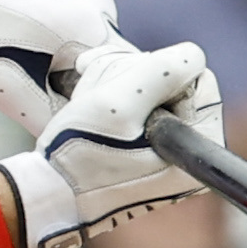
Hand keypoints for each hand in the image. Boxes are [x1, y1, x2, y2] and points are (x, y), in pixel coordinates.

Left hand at [0, 0, 122, 128]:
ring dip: (64, 52)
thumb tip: (72, 142)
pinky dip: (56, 28)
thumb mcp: (8, 90)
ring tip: (20, 48)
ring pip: (88, 36)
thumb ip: (49, 119)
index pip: (117, 81)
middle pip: (104, 58)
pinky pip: (75, 13)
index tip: (62, 109)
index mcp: (89, 27)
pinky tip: (21, 25)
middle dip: (74, 77)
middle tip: (33, 81)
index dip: (92, 103)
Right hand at [0, 43, 224, 247]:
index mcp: (198, 145)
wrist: (48, 192)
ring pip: (150, 85)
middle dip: (131, 77)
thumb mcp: (119, 104)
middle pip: (174, 79)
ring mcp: (167, 149)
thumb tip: (194, 55)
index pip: (197, 75)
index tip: (126, 96)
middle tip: (100, 99)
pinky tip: (89, 108)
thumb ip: (164, 71)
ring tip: (89, 106)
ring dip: (114, 83)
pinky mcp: (145, 147)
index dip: (157, 73)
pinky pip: (135, 101)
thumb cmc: (80, 153)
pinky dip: (109, 95)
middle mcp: (190, 151)